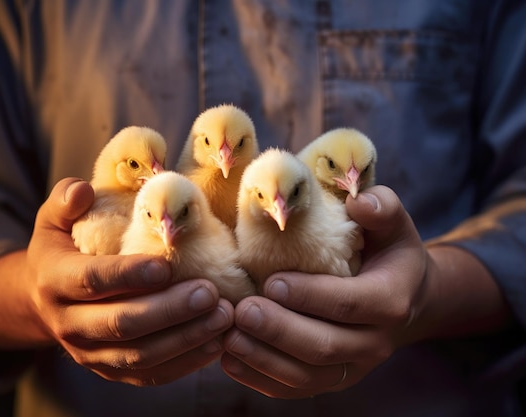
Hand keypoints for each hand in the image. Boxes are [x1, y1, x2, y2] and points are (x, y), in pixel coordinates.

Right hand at [0, 177, 232, 385]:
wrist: (43, 298)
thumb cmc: (62, 248)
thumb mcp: (53, 218)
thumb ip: (66, 200)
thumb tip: (83, 190)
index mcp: (54, 280)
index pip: (91, 280)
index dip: (128, 275)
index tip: (167, 266)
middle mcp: (68, 323)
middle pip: (120, 324)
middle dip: (169, 311)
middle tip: (210, 293)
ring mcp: (89, 353)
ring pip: (139, 356)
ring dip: (184, 339)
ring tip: (223, 317)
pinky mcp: (110, 371)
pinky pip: (149, 375)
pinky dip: (184, 364)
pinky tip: (216, 344)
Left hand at [220, 185, 428, 397]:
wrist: (405, 298)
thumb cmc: (388, 252)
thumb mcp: (393, 224)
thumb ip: (381, 208)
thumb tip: (357, 202)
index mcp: (391, 300)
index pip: (349, 303)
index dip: (310, 295)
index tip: (270, 281)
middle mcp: (374, 343)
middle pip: (323, 346)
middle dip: (279, 330)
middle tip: (242, 310)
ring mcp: (352, 367)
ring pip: (306, 376)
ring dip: (263, 358)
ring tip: (228, 336)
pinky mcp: (331, 380)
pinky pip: (295, 389)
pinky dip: (261, 378)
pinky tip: (229, 359)